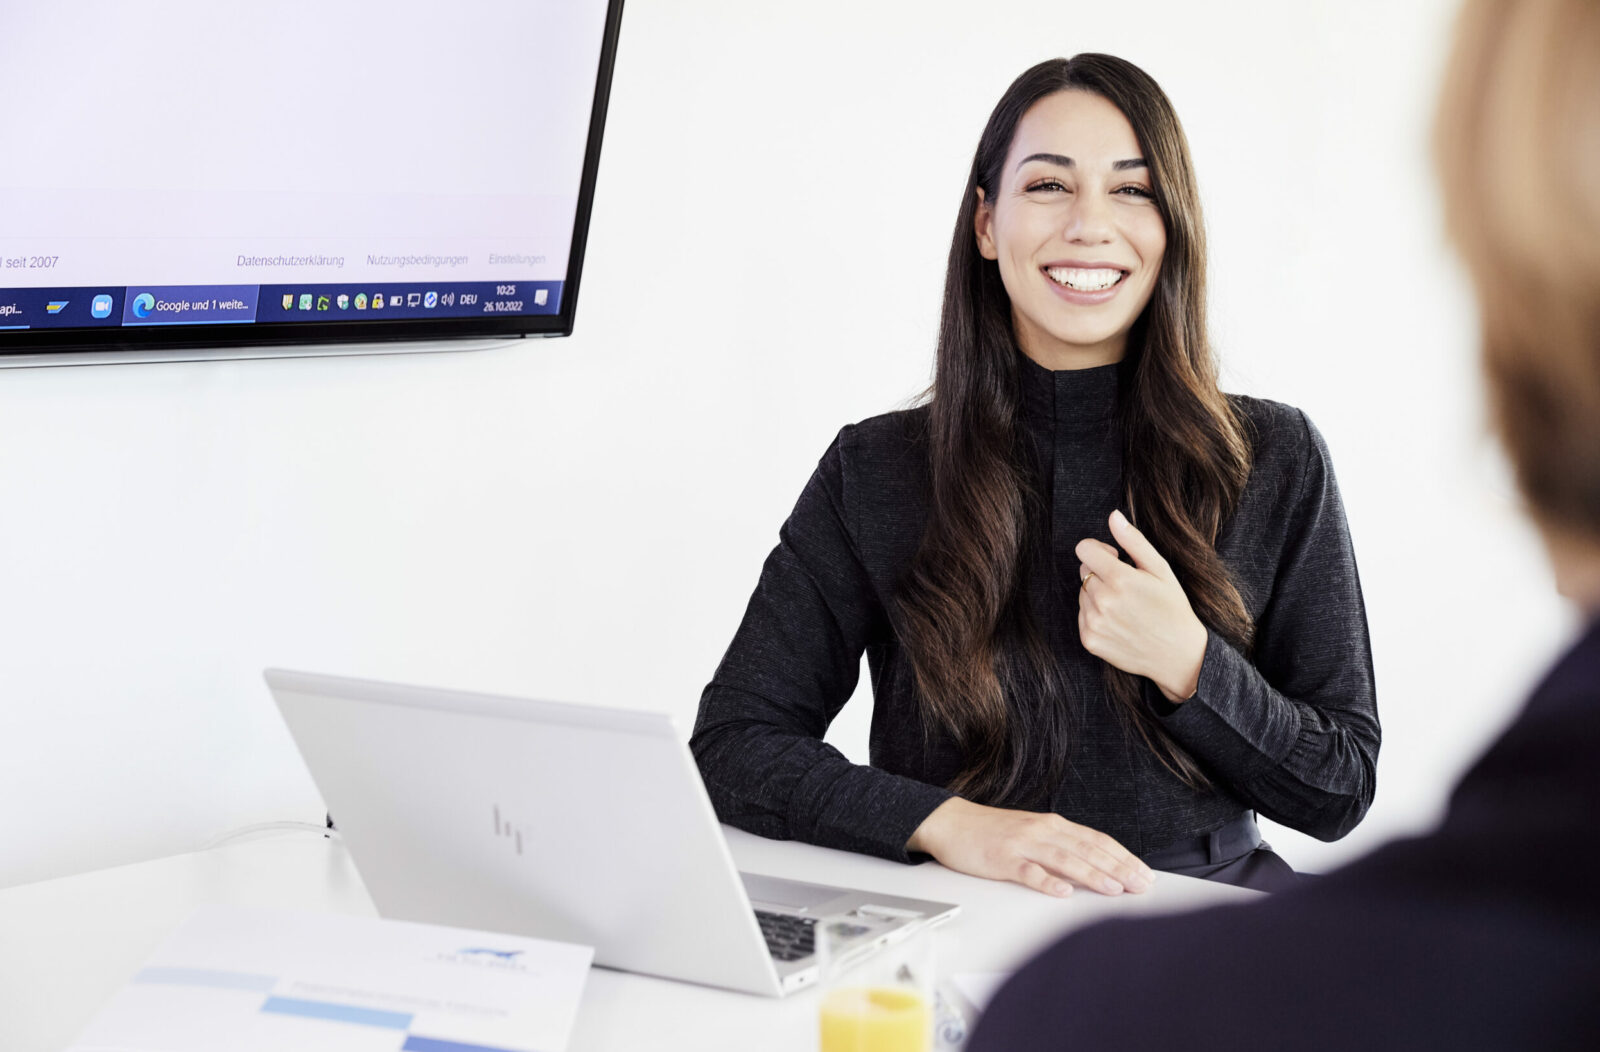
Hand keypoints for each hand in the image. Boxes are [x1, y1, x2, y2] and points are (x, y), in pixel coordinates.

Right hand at [906, 797, 1154, 897]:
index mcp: (1052, 824)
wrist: (951, 822)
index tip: (1144, 873)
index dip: (1123, 856)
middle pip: (1087, 849)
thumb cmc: (992, 832)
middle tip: (1140, 885)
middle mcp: (1042, 831)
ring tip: (1114, 889)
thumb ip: (1061, 846)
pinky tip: (1063, 892)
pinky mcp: (1002, 859)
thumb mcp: (1032, 833)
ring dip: (1092, 874)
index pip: (1097, 840)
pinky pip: (1028, 872)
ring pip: (1064, 859)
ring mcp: (1022, 844)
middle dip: (1118, 868)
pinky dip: (1047, 882)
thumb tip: (1095, 865)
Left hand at [1076, 509, 1208, 702]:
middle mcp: (1102, 600)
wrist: (1179, 655)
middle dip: (1100, 573)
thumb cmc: (1173, 608)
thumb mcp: (1160, 570)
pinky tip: (1119, 622)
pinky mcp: (1089, 640)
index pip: (1084, 549)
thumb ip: (1133, 541)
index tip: (1115, 558)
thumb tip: (1113, 516)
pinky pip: (1082, 616)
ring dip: (1097, 595)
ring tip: (1125, 607)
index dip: (1099, 550)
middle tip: (1127, 587)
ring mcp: (1093, 622)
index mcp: (1119, 579)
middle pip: (1083, 571)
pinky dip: (1095, 616)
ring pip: (1082, 594)